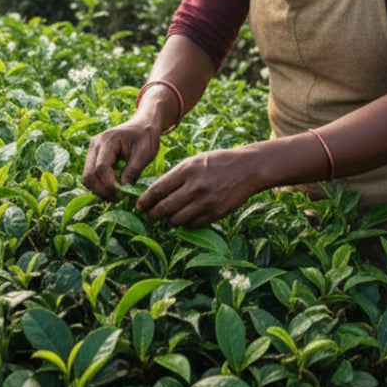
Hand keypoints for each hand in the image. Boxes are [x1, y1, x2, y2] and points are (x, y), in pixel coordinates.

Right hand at [82, 118, 161, 198]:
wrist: (142, 126)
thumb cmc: (145, 137)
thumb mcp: (145, 153)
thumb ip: (133, 171)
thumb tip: (122, 190)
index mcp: (108, 140)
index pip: (101, 168)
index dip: (110, 185)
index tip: (123, 195)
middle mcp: (95, 144)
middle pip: (89, 175)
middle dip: (103, 191)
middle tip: (120, 198)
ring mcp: (92, 150)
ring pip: (87, 178)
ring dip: (99, 190)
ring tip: (117, 194)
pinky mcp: (93, 157)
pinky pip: (90, 176)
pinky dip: (99, 186)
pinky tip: (113, 188)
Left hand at [137, 147, 259, 227]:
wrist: (247, 168)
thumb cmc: (217, 162)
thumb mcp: (194, 161)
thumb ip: (176, 176)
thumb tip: (156, 193)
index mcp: (187, 170)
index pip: (158, 190)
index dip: (145, 201)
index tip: (139, 206)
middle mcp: (195, 187)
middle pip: (164, 208)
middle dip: (153, 214)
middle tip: (150, 215)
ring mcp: (205, 202)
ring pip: (176, 220)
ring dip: (169, 220)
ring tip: (169, 216)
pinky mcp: (215, 214)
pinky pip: (192, 225)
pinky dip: (185, 223)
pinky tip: (186, 217)